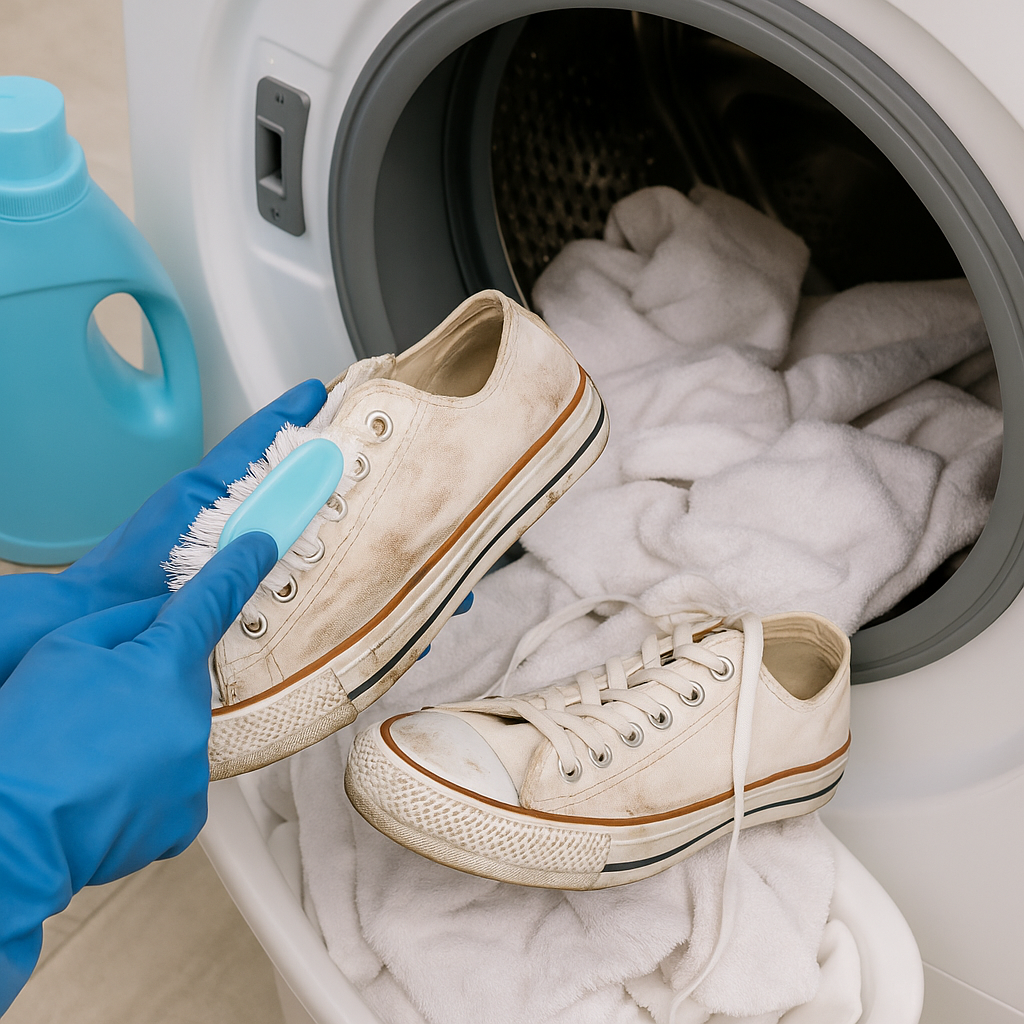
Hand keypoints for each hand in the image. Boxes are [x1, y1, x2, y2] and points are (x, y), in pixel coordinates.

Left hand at [0, 380, 326, 684]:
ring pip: (250, 484)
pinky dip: (267, 506)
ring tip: (320, 471)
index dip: (287, 414)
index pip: (252, 440)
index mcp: (197, 489)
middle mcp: (197, 494)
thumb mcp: (194, 560)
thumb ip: (243, 546)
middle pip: (256, 457)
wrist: (86, 610)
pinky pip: (241, 511)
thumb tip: (285, 522)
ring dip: (283, 475)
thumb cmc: (127, 587)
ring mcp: (195, 515)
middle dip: (294, 440)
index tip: (316, 392)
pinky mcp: (194, 538)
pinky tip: (283, 523)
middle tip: (332, 426)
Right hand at [0, 532, 276, 1010]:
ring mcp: (194, 766)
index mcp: (165, 665)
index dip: (239, 568)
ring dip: (148, 737)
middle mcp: (193, 714)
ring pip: (179, 733)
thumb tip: (163, 611)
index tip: (260, 546)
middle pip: (186, 681)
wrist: (15, 834)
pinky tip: (107, 788)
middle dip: (153, 686)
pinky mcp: (187, 813)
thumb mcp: (64, 651)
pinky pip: (176, 782)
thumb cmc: (27, 741)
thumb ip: (125, 622)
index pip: (213, 602)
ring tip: (92, 758)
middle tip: (97, 712)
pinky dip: (149, 782)